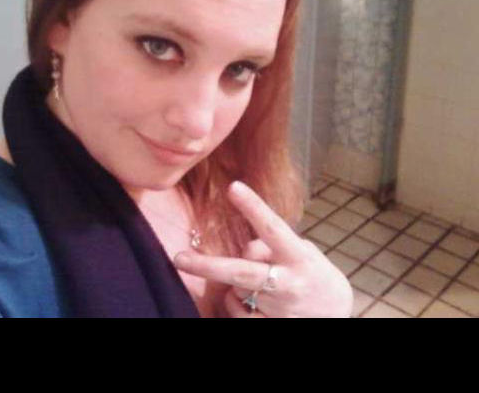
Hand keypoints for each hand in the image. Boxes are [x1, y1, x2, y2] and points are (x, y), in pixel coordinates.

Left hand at [173, 181, 352, 317]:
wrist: (336, 314)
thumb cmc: (313, 273)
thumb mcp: (303, 252)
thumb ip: (273, 246)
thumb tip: (246, 249)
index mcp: (299, 258)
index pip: (273, 229)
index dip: (253, 208)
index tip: (234, 187)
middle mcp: (289, 285)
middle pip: (242, 273)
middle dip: (208, 266)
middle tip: (179, 259)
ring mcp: (279, 311)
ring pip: (236, 290)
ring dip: (235, 283)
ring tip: (259, 282)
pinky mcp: (270, 328)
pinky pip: (236, 312)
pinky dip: (235, 302)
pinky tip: (250, 299)